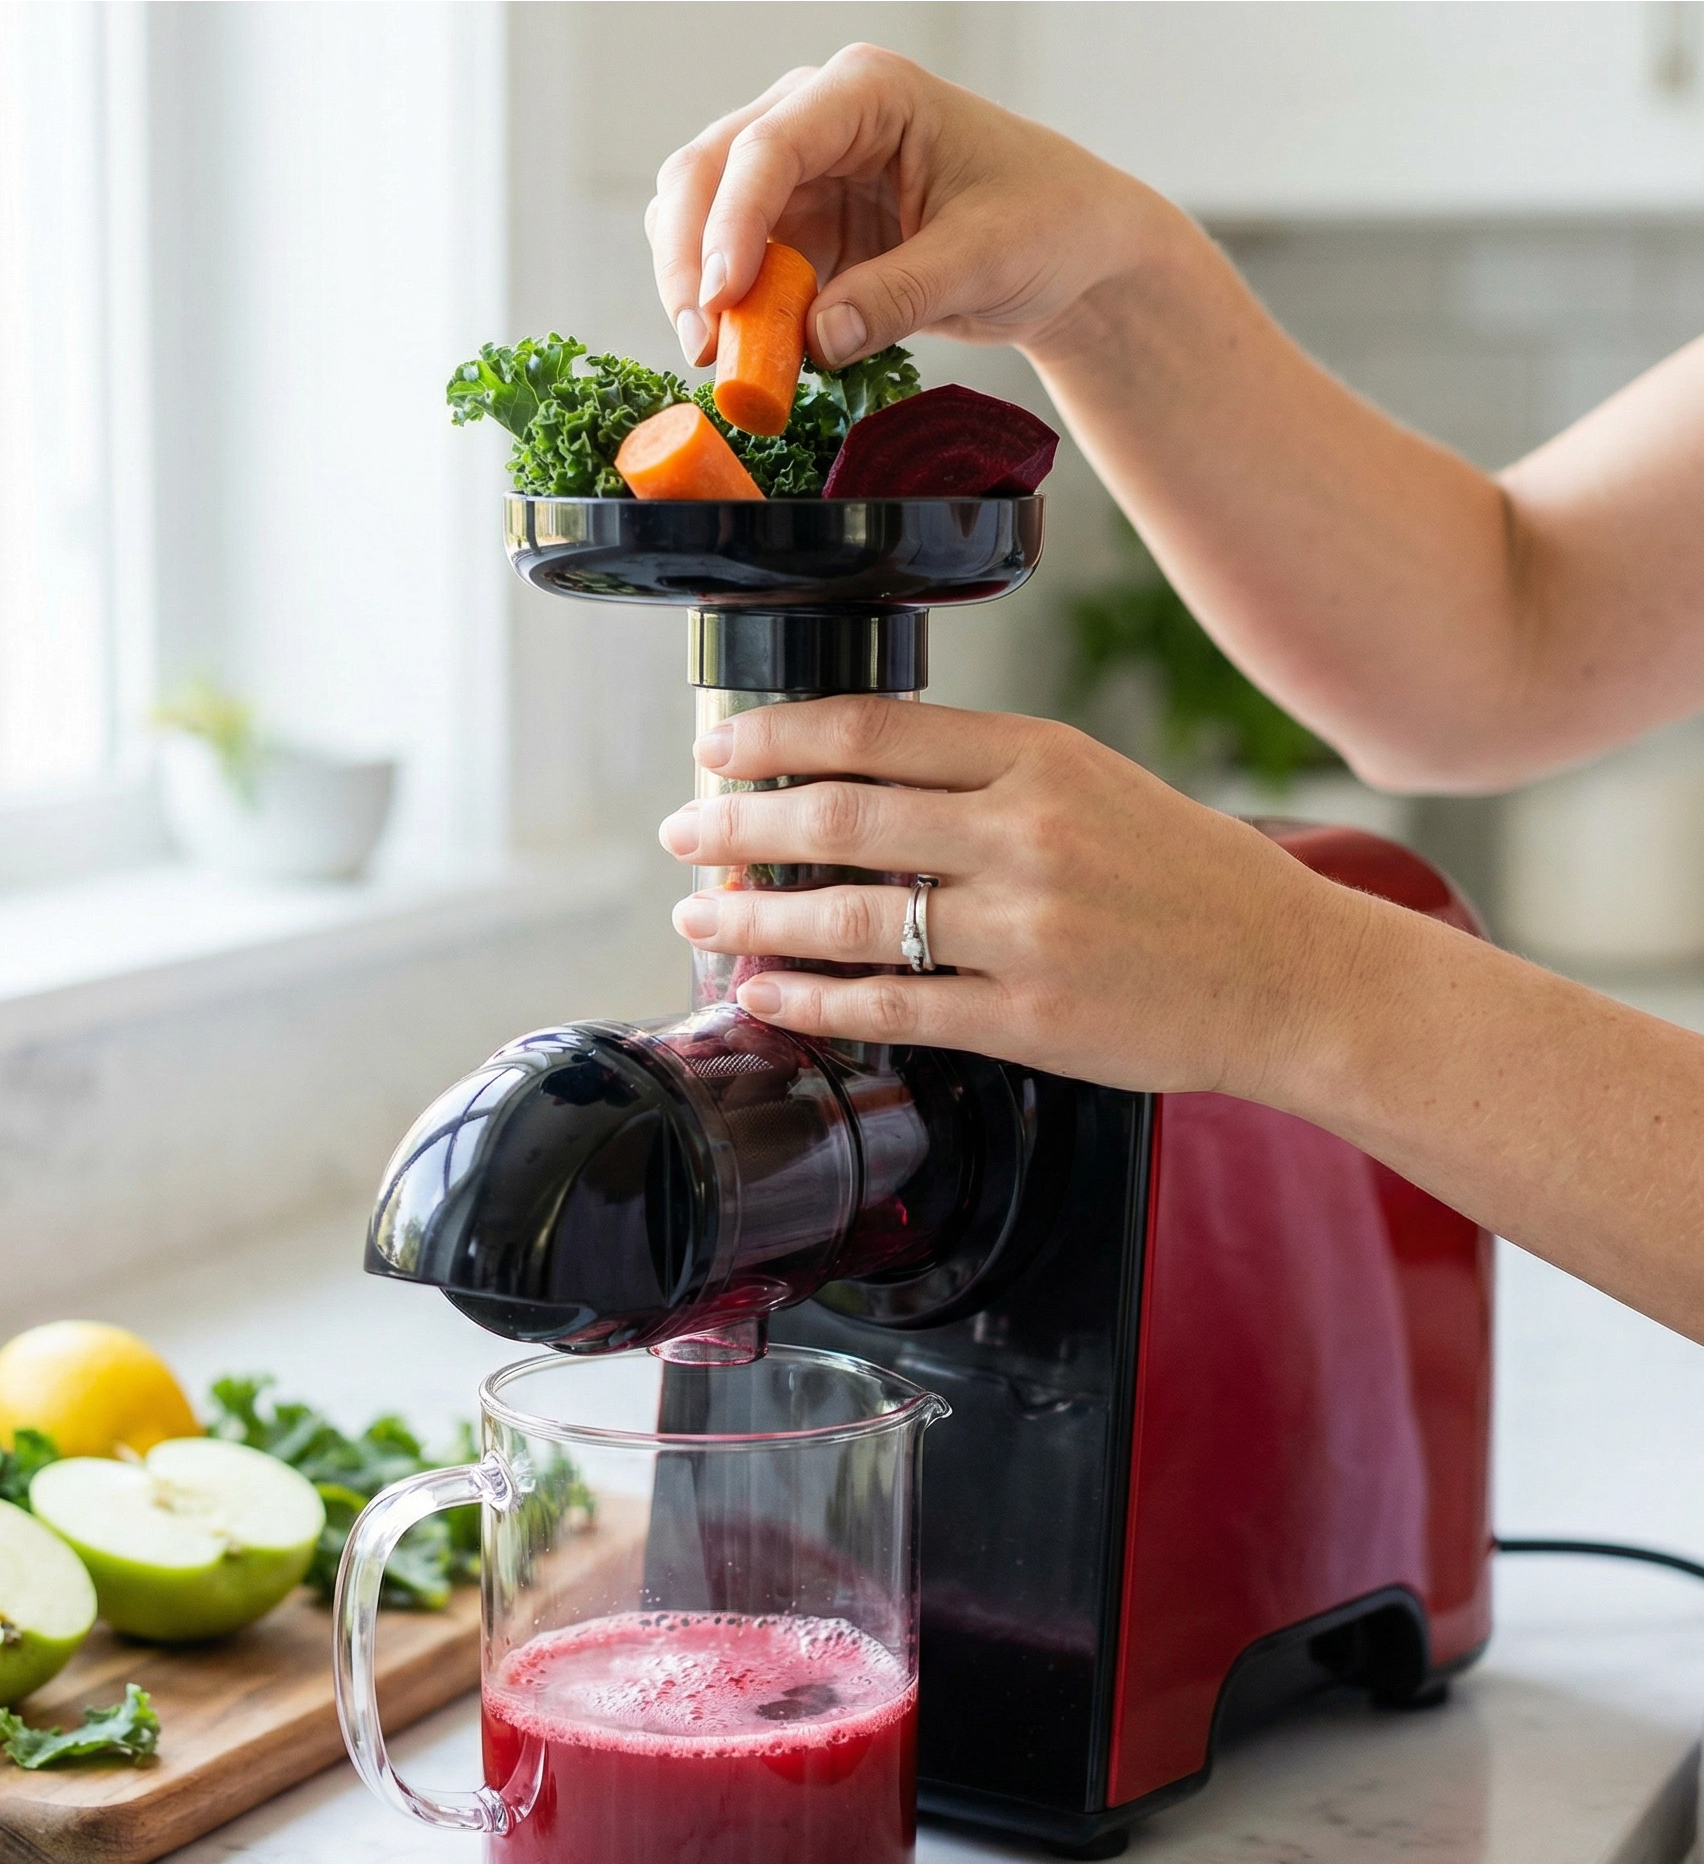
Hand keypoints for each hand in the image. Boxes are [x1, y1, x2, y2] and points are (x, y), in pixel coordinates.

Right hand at [645, 43, 1158, 368]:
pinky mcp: (799, 232)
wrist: (1068, 251)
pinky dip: (727, 313)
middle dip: (689, 258)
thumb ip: (900, 295)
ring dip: (694, 287)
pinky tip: (747, 356)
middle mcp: (817, 121)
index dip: (731, 223)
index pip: (768, 146)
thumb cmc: (1046, 223)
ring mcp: (800, 177)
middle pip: (706, 172)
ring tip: (720, 358)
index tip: (719, 300)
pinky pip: (733, 268)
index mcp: (867, 94)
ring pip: (700, 216)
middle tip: (701, 346)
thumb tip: (815, 338)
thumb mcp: (985, 259)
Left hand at [658, 696, 1371, 1100]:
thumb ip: (986, 775)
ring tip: (699, 918)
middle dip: (736, 826)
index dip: (773, 737)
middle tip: (681, 834)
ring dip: (752, 918)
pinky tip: (764, 995)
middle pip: (837, 818)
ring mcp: (1024, 932)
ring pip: (846, 918)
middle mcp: (1026, 835)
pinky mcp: (1026, 1021)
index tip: (717, 746)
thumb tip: (855, 779)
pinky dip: (809, 1003)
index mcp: (1041, 758)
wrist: (1292, 974)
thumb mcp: (1097, 783)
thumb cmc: (1191, 877)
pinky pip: (888, 1007)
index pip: (871, 730)